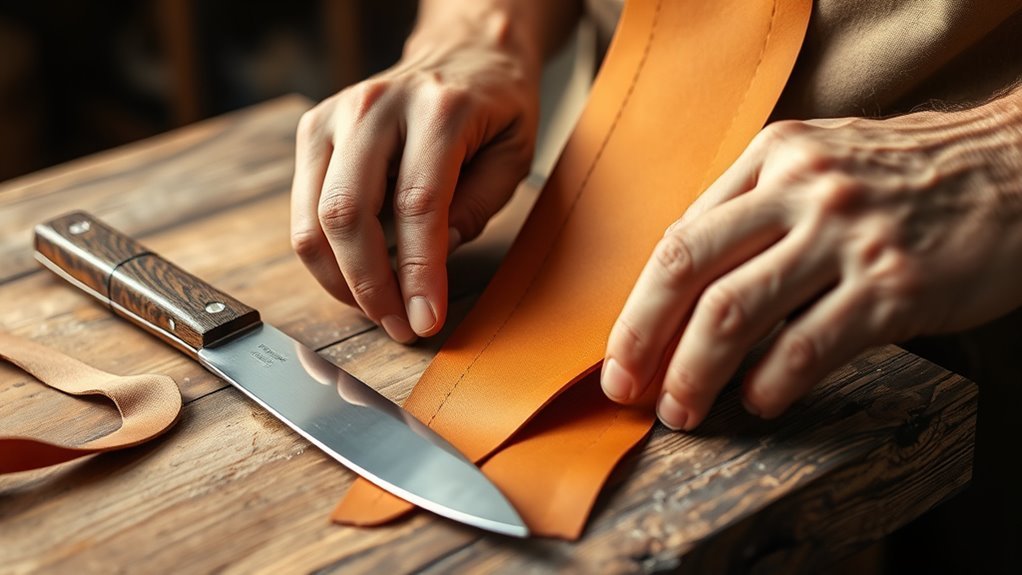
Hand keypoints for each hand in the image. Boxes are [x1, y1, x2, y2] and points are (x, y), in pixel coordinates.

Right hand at [291, 12, 539, 341]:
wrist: (462, 51)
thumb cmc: (494, 108)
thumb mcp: (513, 155)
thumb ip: (477, 205)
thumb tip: (433, 258)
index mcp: (438, 108)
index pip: (418, 205)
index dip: (418, 273)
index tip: (425, 320)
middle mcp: (376, 106)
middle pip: (348, 213)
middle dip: (369, 286)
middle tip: (398, 326)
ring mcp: (335, 115)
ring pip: (313, 217)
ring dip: (341, 280)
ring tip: (376, 309)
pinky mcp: (313, 130)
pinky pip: (302, 209)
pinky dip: (326, 256)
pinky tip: (356, 276)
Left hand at [602, 95, 1021, 429]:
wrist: (1020, 170)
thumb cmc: (912, 178)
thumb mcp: (823, 163)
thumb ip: (756, 208)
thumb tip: (687, 282)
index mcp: (774, 157)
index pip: (681, 239)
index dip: (639, 306)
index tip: (622, 355)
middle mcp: (802, 189)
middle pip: (687, 269)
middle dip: (643, 338)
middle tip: (627, 389)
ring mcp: (847, 236)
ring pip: (734, 312)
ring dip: (694, 372)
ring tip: (683, 410)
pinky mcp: (894, 286)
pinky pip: (807, 346)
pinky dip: (771, 383)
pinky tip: (760, 401)